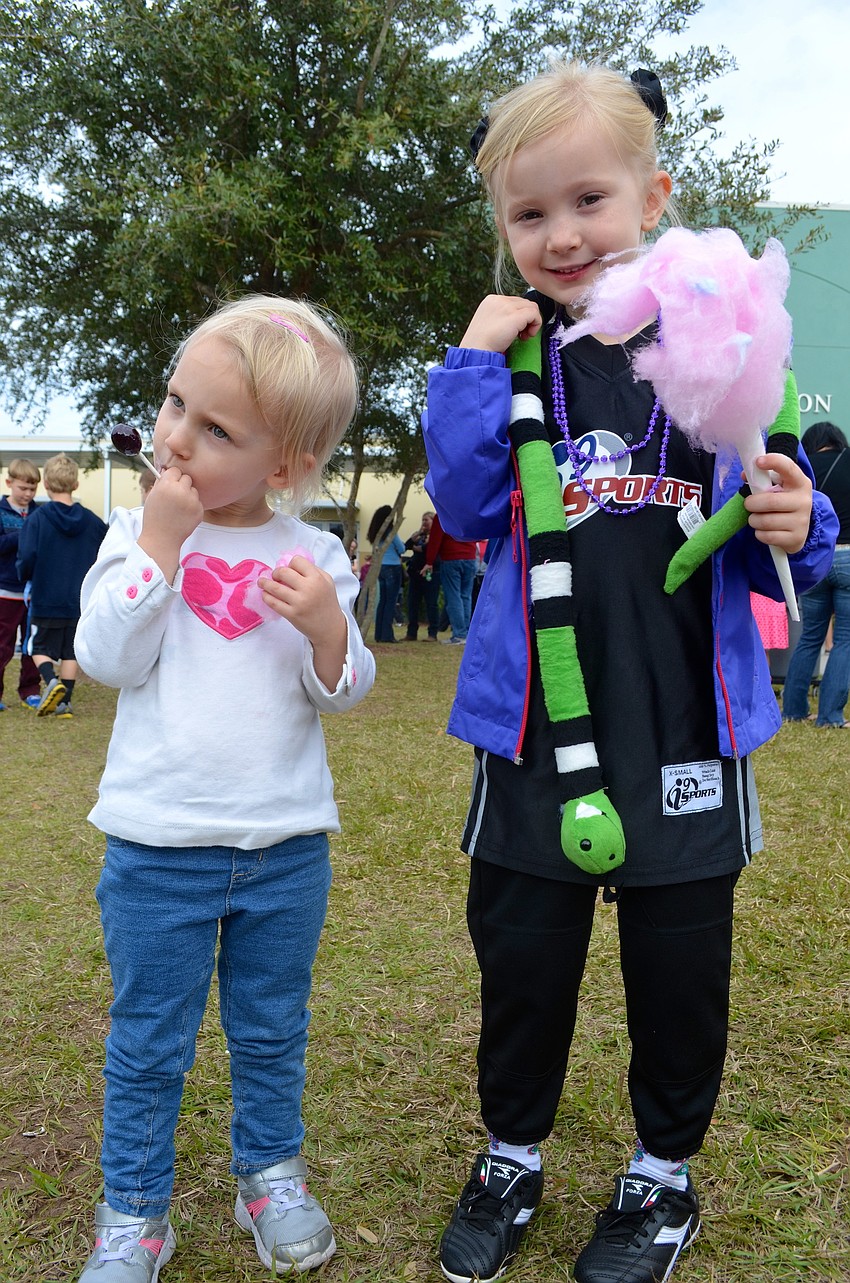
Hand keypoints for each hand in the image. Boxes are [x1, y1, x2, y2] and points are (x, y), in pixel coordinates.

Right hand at [138, 467, 203, 580]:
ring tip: (178, 508)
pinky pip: (198, 502)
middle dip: (181, 485)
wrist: (162, 539)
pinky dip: (193, 506)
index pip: (175, 470)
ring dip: (188, 495)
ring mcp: (192, 501)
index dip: (172, 477)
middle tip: (174, 496)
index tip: (170, 483)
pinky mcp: (200, 511)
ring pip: (194, 490)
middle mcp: (181, 491)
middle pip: (186, 478)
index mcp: (166, 486)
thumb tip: (167, 470)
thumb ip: (161, 482)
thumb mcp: (152, 496)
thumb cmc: (154, 518)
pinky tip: (183, 515)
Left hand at [258, 556, 346, 688]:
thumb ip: (312, 570)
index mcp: (317, 578)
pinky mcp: (292, 614)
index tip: (289, 570)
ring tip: (261, 582)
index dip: (291, 564)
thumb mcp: (327, 582)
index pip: (297, 561)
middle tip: (275, 576)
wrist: (330, 627)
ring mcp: (299, 602)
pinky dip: (266, 597)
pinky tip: (265, 595)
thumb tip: (291, 563)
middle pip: (283, 572)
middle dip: (276, 572)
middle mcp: (308, 588)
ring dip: (265, 583)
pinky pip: (273, 603)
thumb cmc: (327, 602)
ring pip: (275, 587)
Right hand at [460, 294, 542, 352]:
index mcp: (491, 300)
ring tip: (522, 336)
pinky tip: (526, 336)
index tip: (513, 332)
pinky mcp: (515, 315)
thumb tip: (518, 320)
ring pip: (532, 307)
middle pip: (524, 303)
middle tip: (519, 336)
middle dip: (525, 319)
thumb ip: (501, 317)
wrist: (476, 351)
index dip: (518, 317)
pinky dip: (536, 325)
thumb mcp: (489, 324)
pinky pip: (535, 313)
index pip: (514, 302)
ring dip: (531, 322)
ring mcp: (507, 306)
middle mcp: (499, 299)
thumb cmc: (481, 344)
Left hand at [743, 452, 812, 553]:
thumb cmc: (783, 502)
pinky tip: (764, 530)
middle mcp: (804, 500)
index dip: (774, 462)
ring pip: (766, 521)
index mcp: (800, 482)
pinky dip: (760, 533)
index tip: (758, 462)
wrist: (799, 528)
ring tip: (756, 518)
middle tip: (748, 504)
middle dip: (752, 503)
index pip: (789, 468)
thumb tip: (744, 475)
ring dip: (754, 520)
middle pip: (770, 501)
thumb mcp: (778, 488)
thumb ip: (762, 479)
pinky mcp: (796, 538)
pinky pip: (768, 536)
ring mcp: (802, 520)